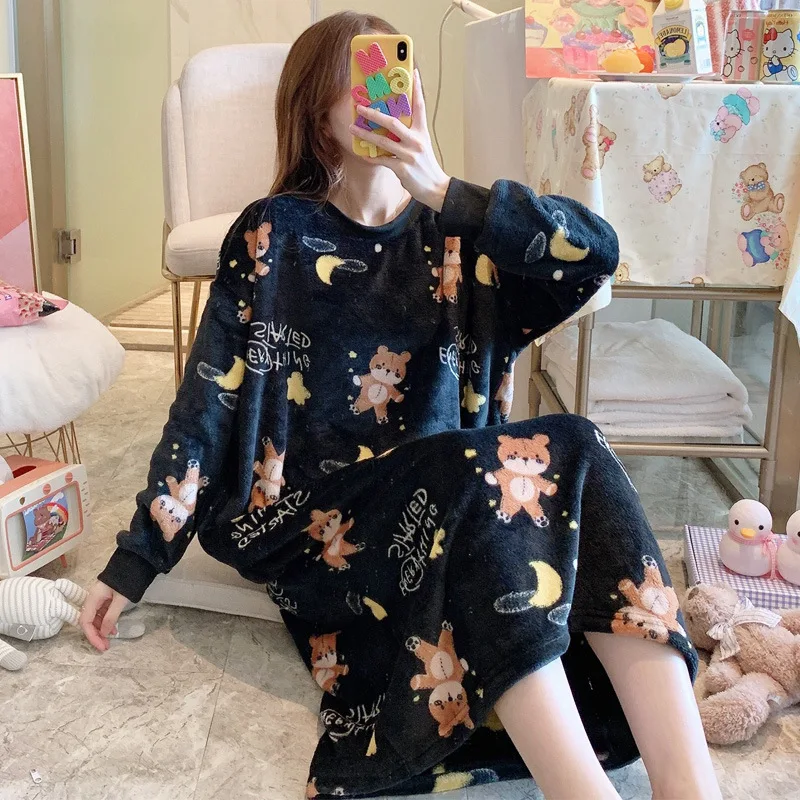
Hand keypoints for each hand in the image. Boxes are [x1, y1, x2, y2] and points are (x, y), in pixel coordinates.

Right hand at [79, 580, 127, 651]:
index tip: (101, 646)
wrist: (135, 562)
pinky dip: (107, 622)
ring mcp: (99, 598)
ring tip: (110, 640)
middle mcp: (93, 599)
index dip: (91, 636)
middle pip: (89, 621)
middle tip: (105, 647)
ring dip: (102, 630)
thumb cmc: (127, 579)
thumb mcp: (120, 599)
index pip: (85, 622)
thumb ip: (111, 616)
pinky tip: (114, 629)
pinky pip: (102, 613)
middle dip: (96, 635)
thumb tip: (104, 634)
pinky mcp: (106, 598)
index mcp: (93, 598)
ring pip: (96, 618)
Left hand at [349, 70, 450, 212]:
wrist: (436, 188)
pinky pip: (382, 160)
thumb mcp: (422, 145)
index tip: (413, 72)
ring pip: (383, 141)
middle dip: (374, 114)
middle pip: (393, 122)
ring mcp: (409, 155)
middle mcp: (416, 141)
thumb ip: (409, 134)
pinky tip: (363, 154)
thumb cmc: (426, 166)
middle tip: (360, 107)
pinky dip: (371, 157)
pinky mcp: (402, 169)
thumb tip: (390, 125)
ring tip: (353, 128)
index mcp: (422, 132)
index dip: (417, 89)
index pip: (420, 106)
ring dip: (366, 134)